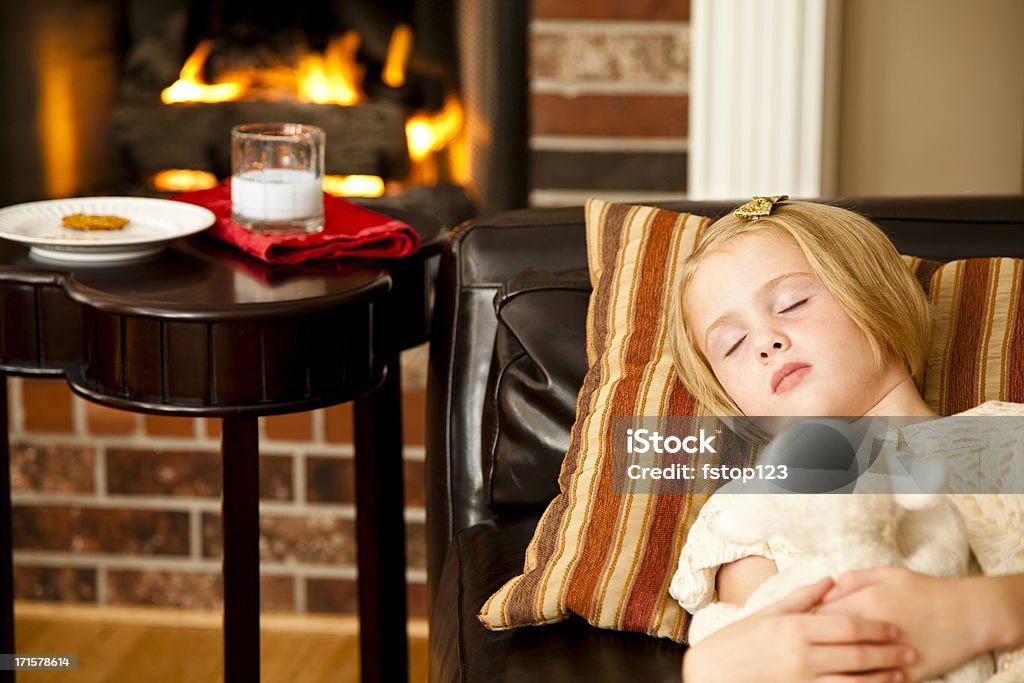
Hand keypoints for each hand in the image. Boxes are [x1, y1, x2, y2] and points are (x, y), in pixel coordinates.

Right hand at [683, 577, 912, 682]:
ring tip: (900, 676)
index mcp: (795, 627)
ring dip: (880, 679)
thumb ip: (802, 598)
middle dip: (887, 653)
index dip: (877, 627)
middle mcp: (802, 654)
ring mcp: (802, 680)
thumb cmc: (736, 641)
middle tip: (911, 652)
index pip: (848, 625)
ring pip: (853, 681)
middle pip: (857, 653)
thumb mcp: (765, 613)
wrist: (711, 675)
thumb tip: (830, 581)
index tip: (895, 628)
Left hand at [820, 567, 988, 681]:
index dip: (808, 623)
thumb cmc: (927, 591)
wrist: (970, 614)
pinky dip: (861, 681)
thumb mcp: (888, 574)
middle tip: (813, 648)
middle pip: (829, 643)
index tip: (806, 627)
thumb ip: (853, 580)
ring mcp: (889, 655)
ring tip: (826, 665)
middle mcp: (873, 630)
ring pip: (849, 668)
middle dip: (817, 647)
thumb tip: (826, 593)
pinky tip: (852, 678)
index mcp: (865, 602)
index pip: (820, 616)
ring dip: (835, 667)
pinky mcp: (906, 675)